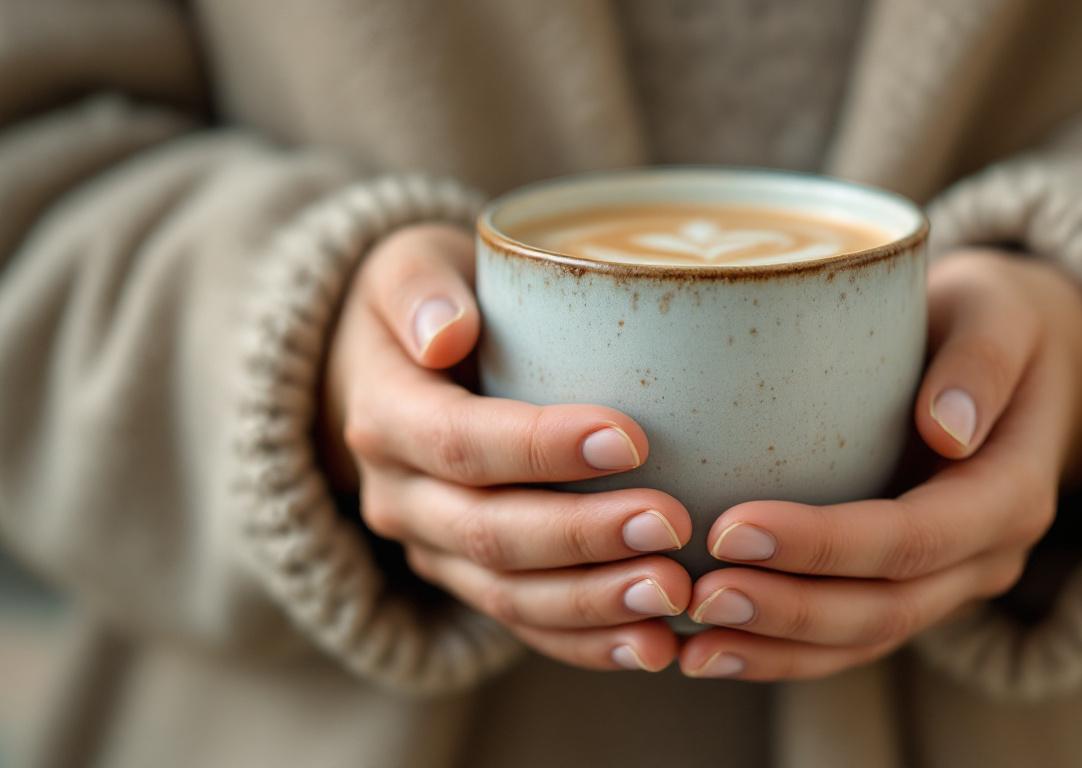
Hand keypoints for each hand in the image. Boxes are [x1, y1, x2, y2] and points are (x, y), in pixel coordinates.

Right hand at [321, 224, 692, 673]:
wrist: (391, 369)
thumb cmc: (427, 301)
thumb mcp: (409, 263)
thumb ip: (421, 286)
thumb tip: (445, 334)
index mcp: (385, 415)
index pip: (460, 441)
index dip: (540, 447)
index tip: (632, 437)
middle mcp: (401, 495)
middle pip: (489, 533)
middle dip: (584, 537)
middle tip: (672, 524)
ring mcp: (434, 548)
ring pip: (508, 595)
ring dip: (595, 603)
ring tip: (676, 594)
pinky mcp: (471, 580)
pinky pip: (526, 626)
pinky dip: (589, 644)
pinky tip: (656, 647)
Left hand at [678, 250, 1081, 679]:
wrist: (1019, 363)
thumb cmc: (991, 319)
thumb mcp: (998, 311)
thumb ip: (982, 359)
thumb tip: (947, 429)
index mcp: (1013, 492)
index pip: (916, 536)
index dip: (827, 544)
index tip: (734, 526)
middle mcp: (987, 555)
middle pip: (888, 607)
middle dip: (789, 610)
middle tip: (698, 595)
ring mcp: (951, 583)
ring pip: (865, 641)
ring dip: (776, 650)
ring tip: (692, 645)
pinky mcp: (910, 589)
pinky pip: (848, 641)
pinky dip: (780, 654)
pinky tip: (707, 652)